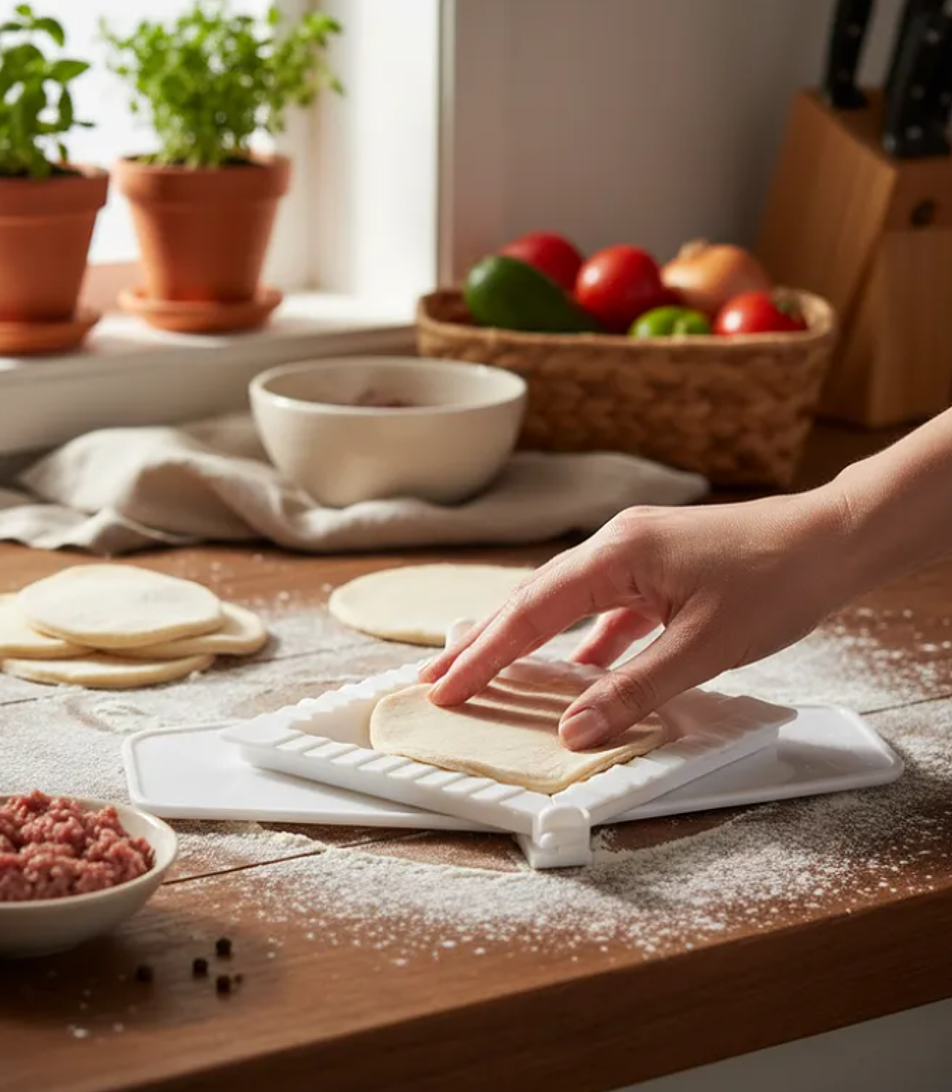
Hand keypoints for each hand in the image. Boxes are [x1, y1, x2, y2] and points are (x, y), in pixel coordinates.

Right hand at [419, 488, 857, 749]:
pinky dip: (580, 642)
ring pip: (563, 604)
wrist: (833, 539)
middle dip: (484, 643)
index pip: (532, 612)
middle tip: (437, 680)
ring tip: (484, 672)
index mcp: (617, 554)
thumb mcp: (703, 648)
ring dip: (525, 641)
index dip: (485, 656)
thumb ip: (633, 690)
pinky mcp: (655, 571)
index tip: (445, 688)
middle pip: (532, 600)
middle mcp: (615, 547)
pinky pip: (601, 609)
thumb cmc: (777, 581)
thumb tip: (574, 730)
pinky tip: (572, 670)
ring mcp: (634, 556)